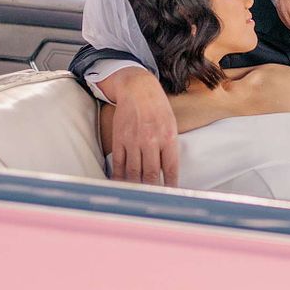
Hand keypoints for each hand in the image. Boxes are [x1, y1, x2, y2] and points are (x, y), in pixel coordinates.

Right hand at [98, 67, 178, 186]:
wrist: (138, 89)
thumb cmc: (158, 108)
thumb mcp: (171, 125)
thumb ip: (170, 146)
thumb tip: (169, 171)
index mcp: (168, 137)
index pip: (171, 168)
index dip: (171, 184)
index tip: (171, 195)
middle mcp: (150, 140)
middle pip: (151, 173)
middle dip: (153, 189)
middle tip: (154, 200)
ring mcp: (133, 141)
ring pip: (134, 171)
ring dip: (136, 186)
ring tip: (138, 195)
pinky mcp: (119, 139)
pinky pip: (118, 163)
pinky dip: (119, 176)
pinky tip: (120, 184)